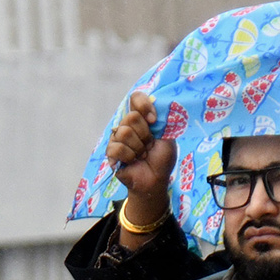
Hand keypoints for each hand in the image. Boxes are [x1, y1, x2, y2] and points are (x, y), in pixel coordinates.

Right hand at [105, 92, 176, 221]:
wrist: (155, 180)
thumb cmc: (162, 159)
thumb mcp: (168, 137)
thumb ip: (162, 120)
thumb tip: (155, 102)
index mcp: (142, 118)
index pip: (136, 98)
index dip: (144, 106)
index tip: (153, 120)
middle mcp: (128, 125)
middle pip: (131, 117)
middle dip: (145, 135)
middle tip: (149, 146)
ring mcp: (117, 138)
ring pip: (124, 132)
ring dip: (138, 148)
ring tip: (142, 155)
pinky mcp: (111, 152)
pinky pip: (117, 148)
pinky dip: (129, 157)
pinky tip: (132, 162)